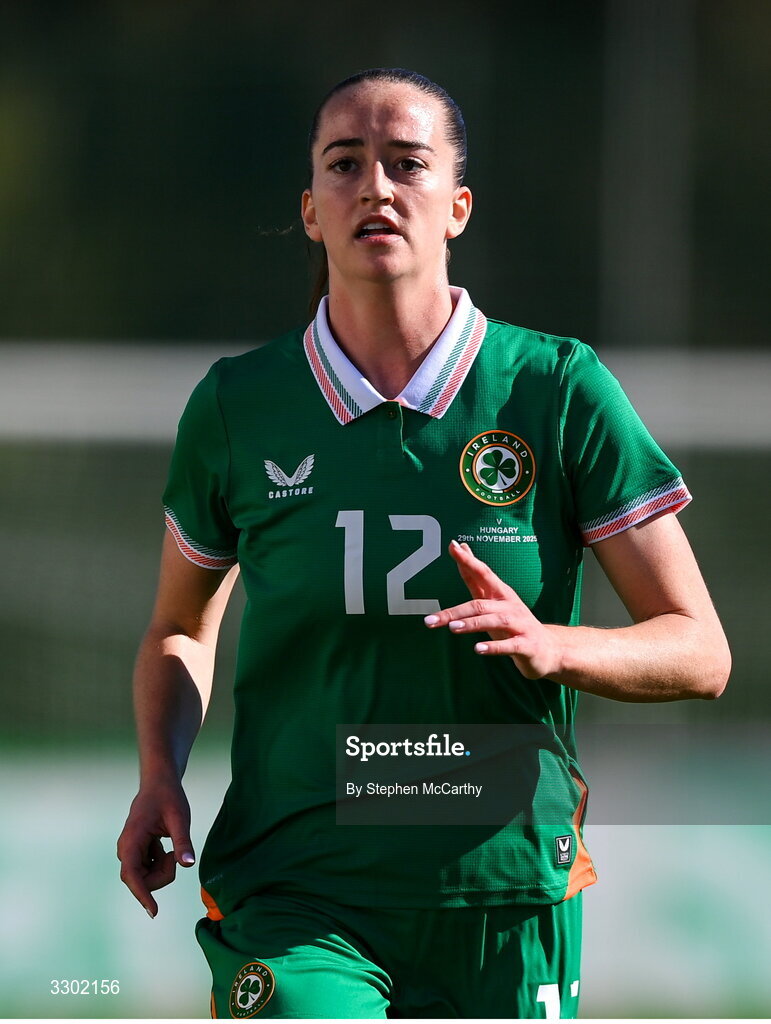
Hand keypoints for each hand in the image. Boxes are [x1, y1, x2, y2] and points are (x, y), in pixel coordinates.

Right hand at [117, 779, 194, 917]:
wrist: (159, 783)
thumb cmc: (168, 797)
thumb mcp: (180, 817)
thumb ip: (182, 841)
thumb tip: (188, 864)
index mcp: (131, 840)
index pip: (132, 875)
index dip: (143, 895)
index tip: (155, 912)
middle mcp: (126, 849)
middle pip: (142, 880)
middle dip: (163, 874)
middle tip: (176, 853)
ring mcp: (130, 852)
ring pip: (145, 878)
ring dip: (162, 869)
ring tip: (170, 846)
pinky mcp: (136, 853)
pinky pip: (148, 870)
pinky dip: (161, 863)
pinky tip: (165, 846)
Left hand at [424, 539, 561, 679]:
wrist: (548, 649)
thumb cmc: (514, 622)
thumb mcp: (494, 599)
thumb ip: (476, 577)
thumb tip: (461, 548)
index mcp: (501, 593)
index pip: (483, 573)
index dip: (468, 560)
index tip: (453, 546)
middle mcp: (510, 606)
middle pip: (480, 605)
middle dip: (455, 612)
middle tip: (431, 620)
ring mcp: (520, 625)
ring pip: (495, 621)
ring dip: (473, 624)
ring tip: (453, 628)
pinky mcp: (526, 645)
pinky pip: (510, 645)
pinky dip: (494, 647)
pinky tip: (478, 649)